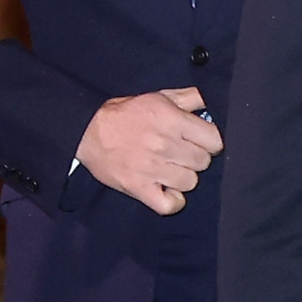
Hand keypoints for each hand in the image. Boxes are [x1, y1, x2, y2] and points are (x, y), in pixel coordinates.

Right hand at [76, 87, 221, 214]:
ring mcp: (152, 168)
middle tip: (182, 155)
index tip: (202, 142)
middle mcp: (164, 144)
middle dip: (197, 159)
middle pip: (203, 162)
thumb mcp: (159, 96)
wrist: (87, 131)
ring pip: (190, 183)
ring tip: (171, 169)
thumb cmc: (126, 114)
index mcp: (172, 120)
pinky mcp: (139, 188)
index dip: (211, 142)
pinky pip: (170, 205)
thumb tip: (214, 100)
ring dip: (184, 178)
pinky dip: (172, 201)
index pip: (214, 140)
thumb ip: (189, 97)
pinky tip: (166, 190)